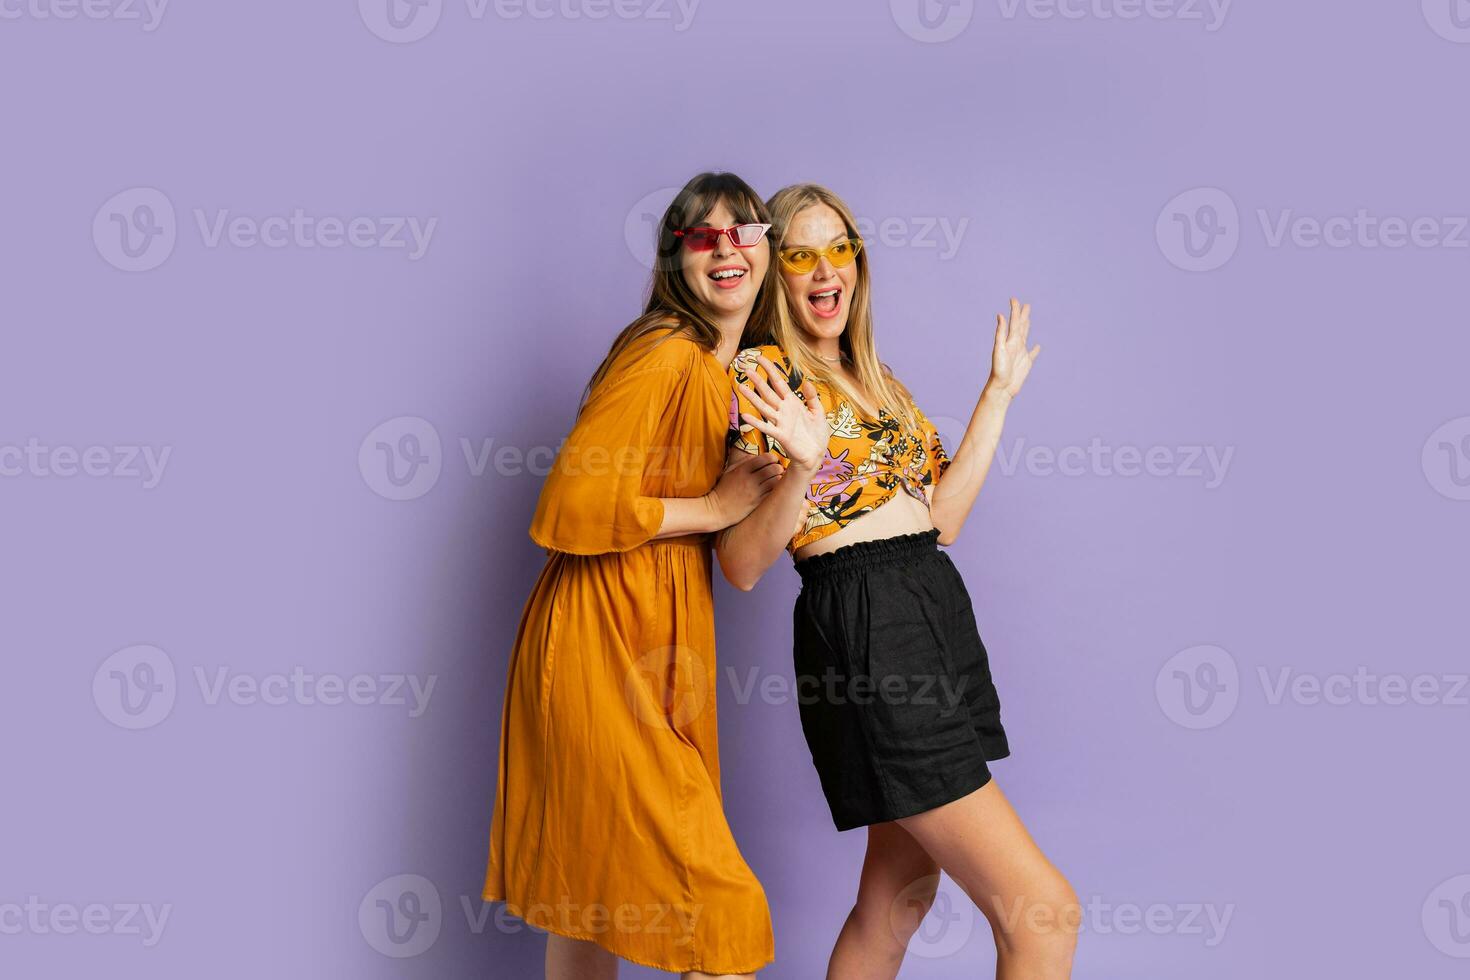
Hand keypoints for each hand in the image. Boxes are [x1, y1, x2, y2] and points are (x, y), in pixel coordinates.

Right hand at [707, 450, 782, 526]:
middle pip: (772, 469)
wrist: (717, 510)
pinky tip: (775, 487)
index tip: (772, 459)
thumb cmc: (722, 489)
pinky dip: (776, 488)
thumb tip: (756, 456)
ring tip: (778, 476)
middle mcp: (749, 480)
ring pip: (774, 481)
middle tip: (778, 467)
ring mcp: (754, 492)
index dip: (771, 457)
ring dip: (779, 477)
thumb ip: (742, 462)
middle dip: (778, 466)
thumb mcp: (728, 471)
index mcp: (742, 470)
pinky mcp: (757, 503)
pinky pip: (772, 493)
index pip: (763, 459)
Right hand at [736, 353, 827, 471]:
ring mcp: (781, 422)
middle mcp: (784, 411)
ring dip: (752, 397)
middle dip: (757, 380)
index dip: (770, 370)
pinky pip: (767, 427)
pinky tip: (745, 415)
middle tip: (745, 368)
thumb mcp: (818, 412)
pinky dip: (756, 422)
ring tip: (740, 386)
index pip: (779, 383)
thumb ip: (812, 397)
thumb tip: (806, 381)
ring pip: (764, 406)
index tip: (760, 358)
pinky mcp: (781, 435)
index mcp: (793, 403)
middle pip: (768, 392)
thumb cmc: (817, 435)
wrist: (816, 455)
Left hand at [984, 297, 1041, 403]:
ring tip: (1028, 318)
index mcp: (1010, 341)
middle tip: (1026, 304)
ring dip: (1027, 327)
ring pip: (1025, 336)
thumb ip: (1000, 333)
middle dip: (1022, 315)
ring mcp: (1021, 354)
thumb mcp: (999, 350)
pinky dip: (1035, 350)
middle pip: (1020, 327)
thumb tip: (1000, 315)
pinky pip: (1032, 354)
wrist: (1001, 388)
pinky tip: (1037, 346)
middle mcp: (1015, 345)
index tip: (1014, 299)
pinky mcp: (1026, 363)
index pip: (1013, 322)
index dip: (1014, 310)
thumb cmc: (999, 370)